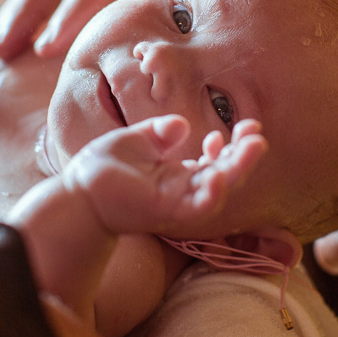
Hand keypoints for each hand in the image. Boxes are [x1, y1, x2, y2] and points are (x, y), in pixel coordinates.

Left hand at [65, 115, 266, 235]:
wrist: (78, 190)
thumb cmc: (104, 167)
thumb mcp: (136, 140)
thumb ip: (160, 132)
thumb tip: (182, 124)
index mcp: (179, 174)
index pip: (217, 162)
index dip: (233, 145)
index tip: (244, 125)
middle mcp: (184, 190)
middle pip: (225, 175)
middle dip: (245, 155)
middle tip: (258, 134)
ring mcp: (177, 202)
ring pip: (219, 190)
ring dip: (238, 169)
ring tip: (254, 146)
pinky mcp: (166, 212)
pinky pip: (197, 207)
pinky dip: (212, 193)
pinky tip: (221, 174)